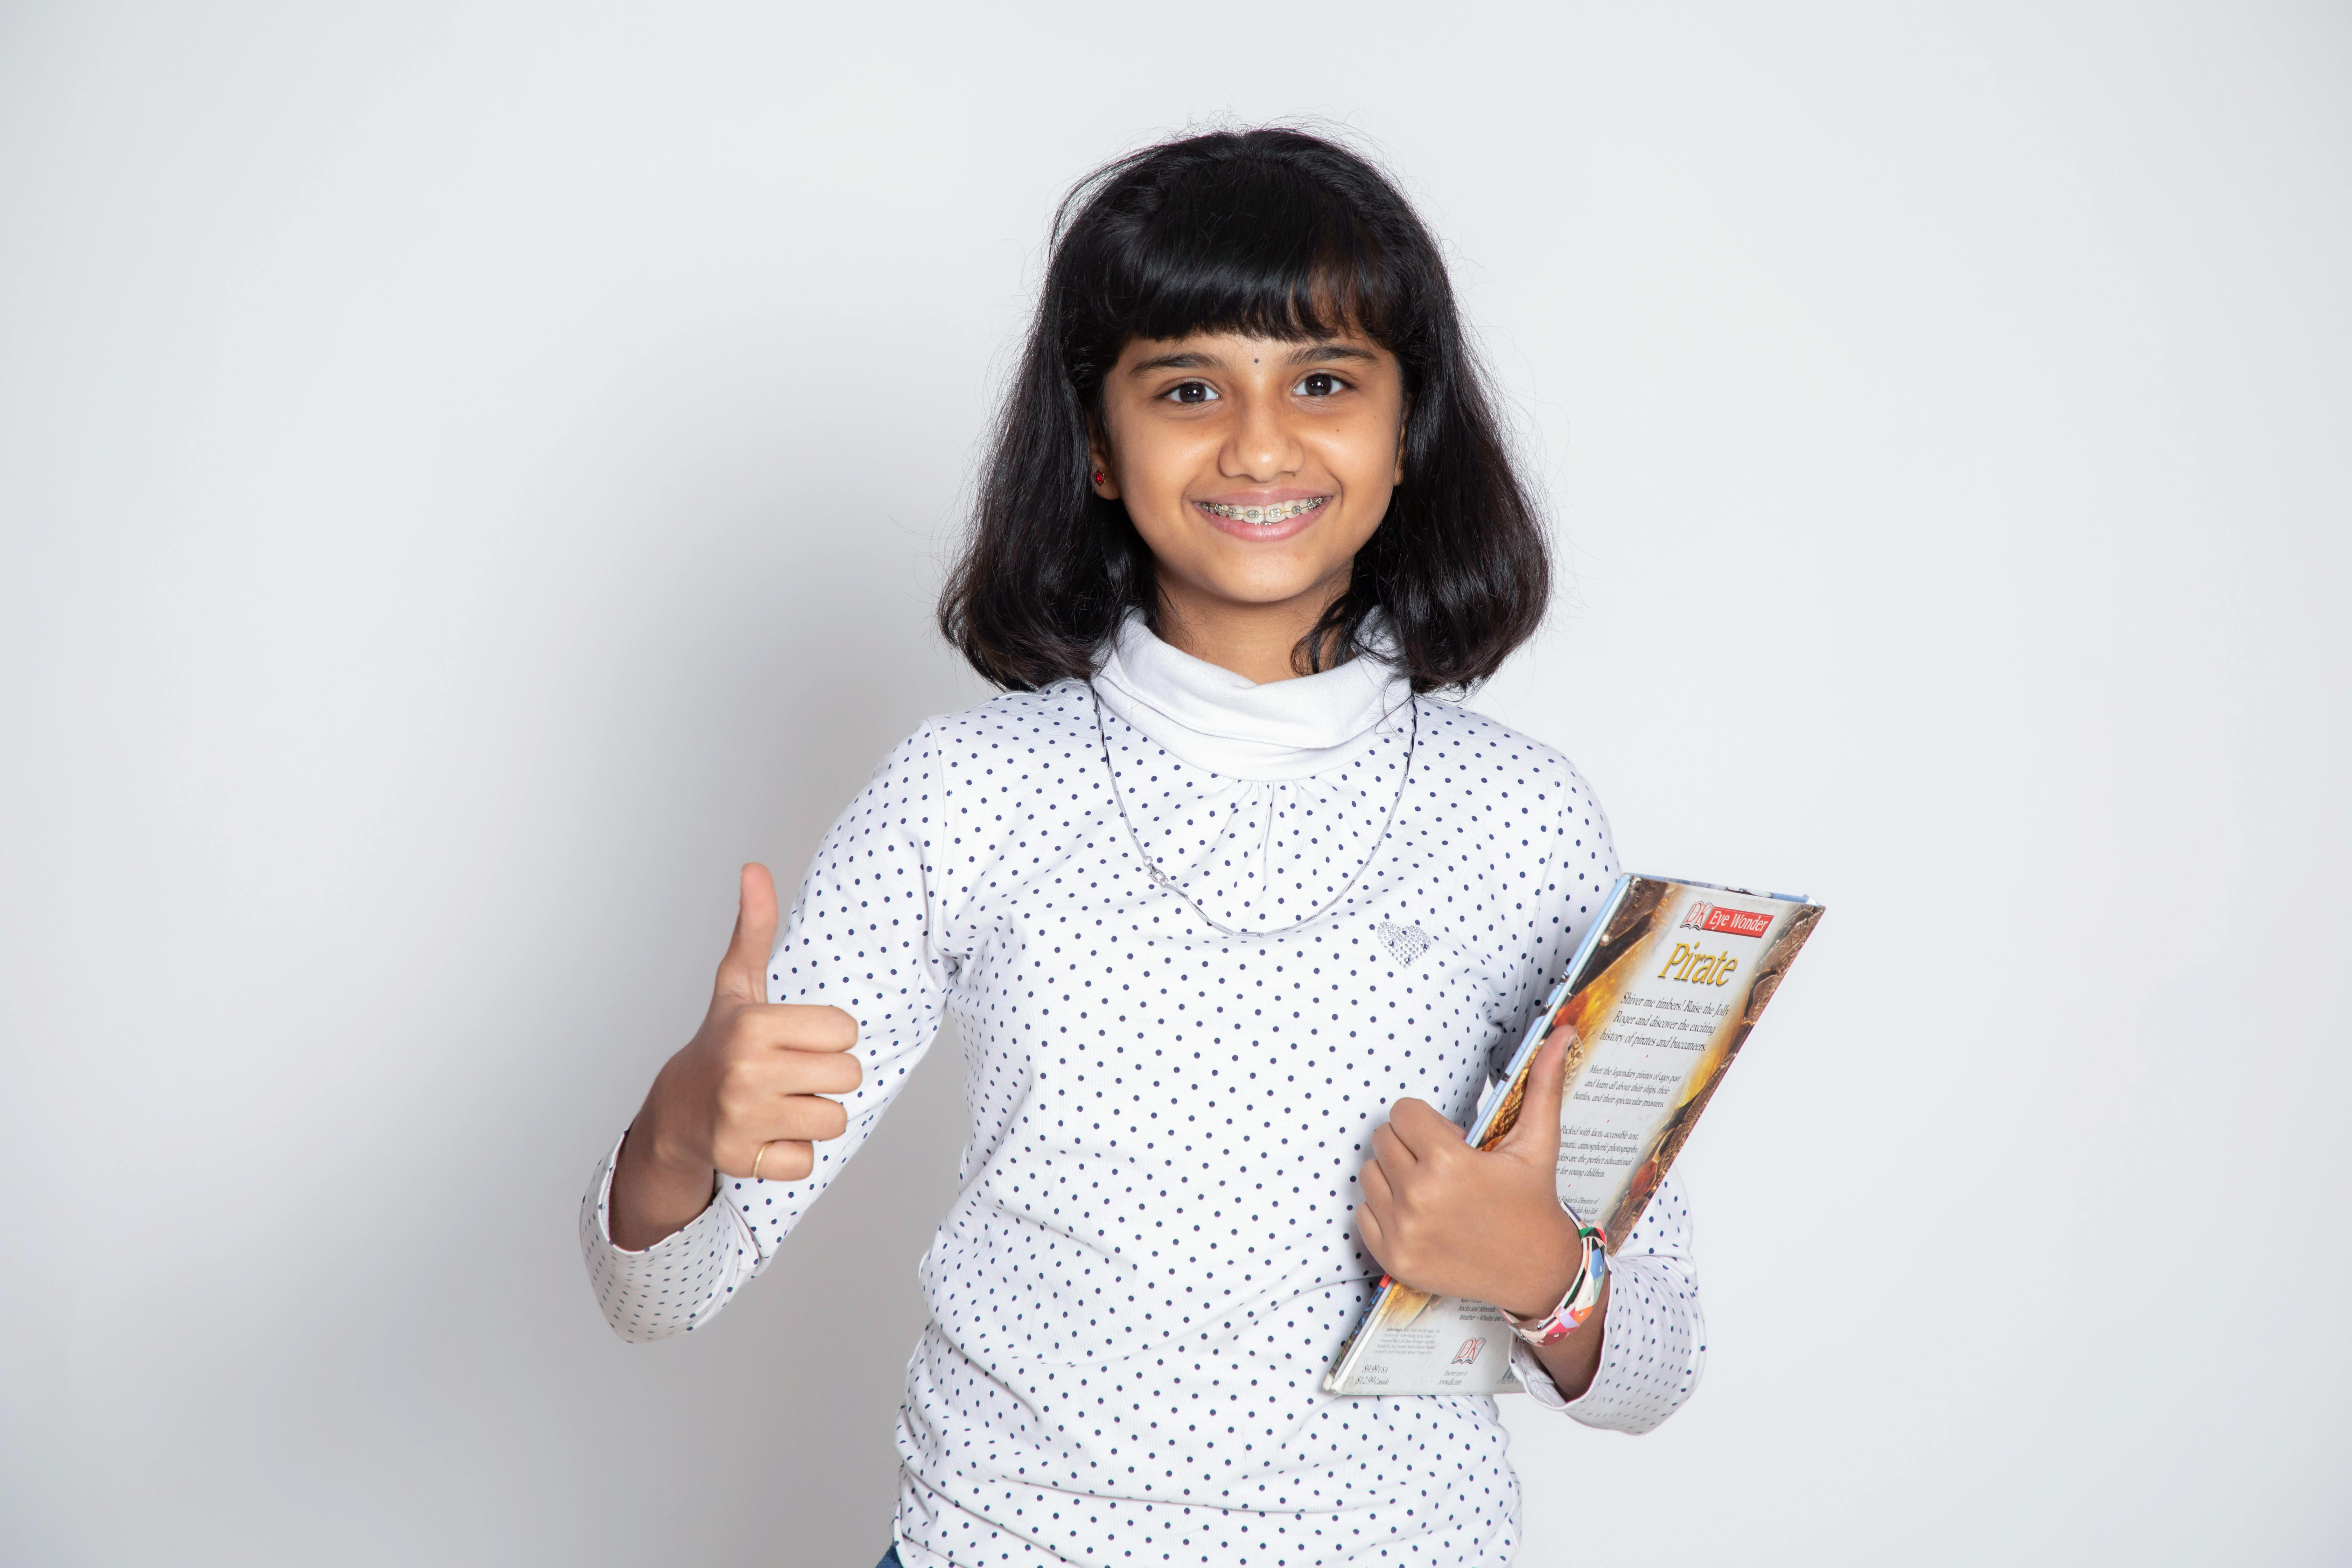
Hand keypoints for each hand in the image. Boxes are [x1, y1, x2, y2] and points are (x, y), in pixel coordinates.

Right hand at [608, 864, 859, 1247]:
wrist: (677, 1111)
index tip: (795, 1038)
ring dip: (813, 1114)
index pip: (845, 1031)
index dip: (828, 1036)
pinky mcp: (744, 1160)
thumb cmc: (721, 1042)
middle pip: (848, 1076)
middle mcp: (745, 1073)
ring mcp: (743, 1120)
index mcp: (752, 1026)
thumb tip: (755, 868)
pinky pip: (808, 1160)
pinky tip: (768, 1133)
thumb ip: (753, 928)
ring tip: (780, 1101)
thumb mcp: (737, 984)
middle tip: (790, 1072)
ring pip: (834, 1119)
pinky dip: (793, 1152)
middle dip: (826, 1075)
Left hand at [1354, 1025, 1582, 1318]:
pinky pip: (1363, 1212)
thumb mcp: (1537, 1143)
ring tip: (1433, 1189)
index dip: (1427, 1122)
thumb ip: (1543, 1084)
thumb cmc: (1533, 1202)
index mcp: (1448, 1163)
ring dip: (1395, 1174)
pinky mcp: (1392, 1258)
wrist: (1536, 1271)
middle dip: (1411, 1144)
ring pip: (1369, 1173)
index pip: (1403, 1112)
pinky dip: (1386, 1210)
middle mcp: (1418, 1198)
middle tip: (1445, 1165)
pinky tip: (1422, 1216)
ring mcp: (1401, 1232)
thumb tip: (1563, 1033)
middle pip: (1383, 1140)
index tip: (1452, 1140)